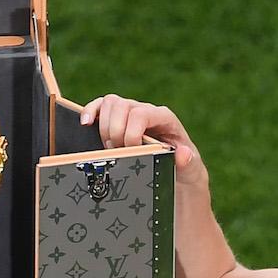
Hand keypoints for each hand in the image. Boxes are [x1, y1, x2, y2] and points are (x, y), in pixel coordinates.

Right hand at [79, 95, 206, 188]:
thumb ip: (188, 162)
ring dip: (104, 127)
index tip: (131, 151)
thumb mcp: (191, 170)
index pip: (141, 114)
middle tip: (120, 152)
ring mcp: (130, 113)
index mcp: (164, 118)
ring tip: (110, 148)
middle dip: (115, 132)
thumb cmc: (183, 170)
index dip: (131, 133)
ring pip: (109, 103)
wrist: (176, 174)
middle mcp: (146, 111)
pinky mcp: (117, 119)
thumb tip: (182, 153)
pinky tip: (85, 124)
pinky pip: (100, 106)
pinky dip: (90, 112)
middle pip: (121, 105)